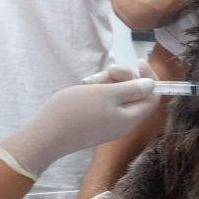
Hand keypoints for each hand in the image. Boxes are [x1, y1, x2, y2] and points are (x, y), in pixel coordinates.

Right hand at [0, 61, 159, 176]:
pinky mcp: (95, 123)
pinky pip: (104, 103)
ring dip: (107, 83)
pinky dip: (98, 92)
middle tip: (108, 71)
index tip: (138, 62)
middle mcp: (123, 123)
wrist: (46, 135)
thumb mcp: (106, 93)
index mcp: (131, 118)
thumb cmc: (76, 111)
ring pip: (117, 96)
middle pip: (134, 94)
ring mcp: (109, 123)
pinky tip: (85, 89)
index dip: (149, 78)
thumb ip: (131, 89)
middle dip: (123, 78)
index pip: (152, 97)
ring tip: (90, 82)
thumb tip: (152, 85)